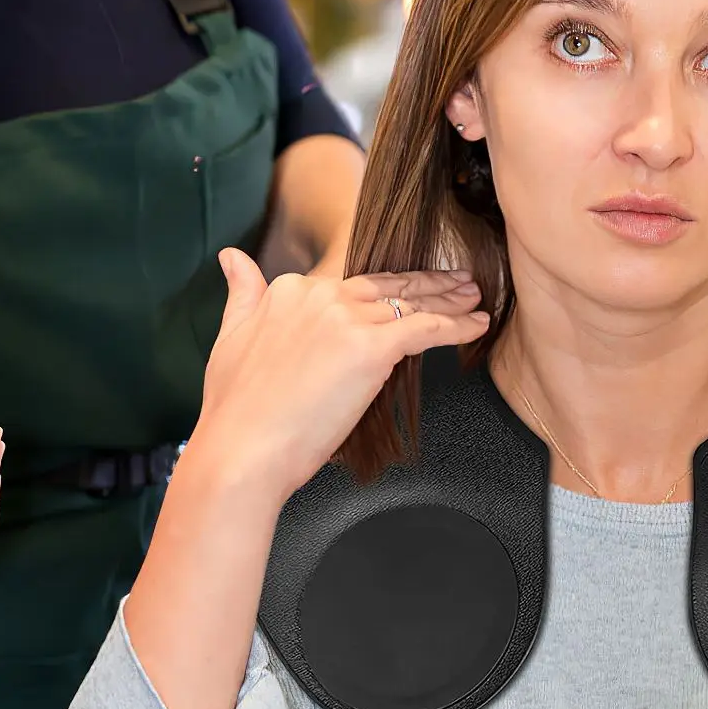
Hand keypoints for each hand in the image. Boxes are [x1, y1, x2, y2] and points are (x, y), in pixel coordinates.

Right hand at [187, 248, 488, 504]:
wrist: (242, 450)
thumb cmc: (236, 411)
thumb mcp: (231, 337)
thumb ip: (242, 294)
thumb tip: (232, 258)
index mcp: (290, 290)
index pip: (355, 285)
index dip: (390, 287)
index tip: (414, 289)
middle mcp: (319, 296)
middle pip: (388, 287)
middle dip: (430, 284)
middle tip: (461, 283)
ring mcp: (346, 319)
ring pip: (412, 304)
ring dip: (451, 301)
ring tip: (475, 299)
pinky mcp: (370, 348)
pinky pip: (426, 330)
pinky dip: (456, 326)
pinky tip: (477, 325)